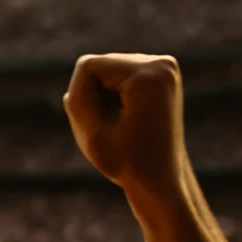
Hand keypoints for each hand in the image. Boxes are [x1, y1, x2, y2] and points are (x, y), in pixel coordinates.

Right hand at [64, 53, 187, 196]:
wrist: (161, 178)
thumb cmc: (127, 162)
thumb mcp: (91, 134)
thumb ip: (78, 100)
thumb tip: (79, 75)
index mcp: (148, 75)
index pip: (88, 65)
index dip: (80, 95)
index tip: (94, 123)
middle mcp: (161, 63)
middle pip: (98, 65)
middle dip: (93, 95)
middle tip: (109, 128)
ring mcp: (164, 67)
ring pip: (106, 71)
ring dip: (102, 97)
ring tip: (118, 124)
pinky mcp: (161, 75)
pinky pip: (118, 76)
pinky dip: (112, 96)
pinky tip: (124, 118)